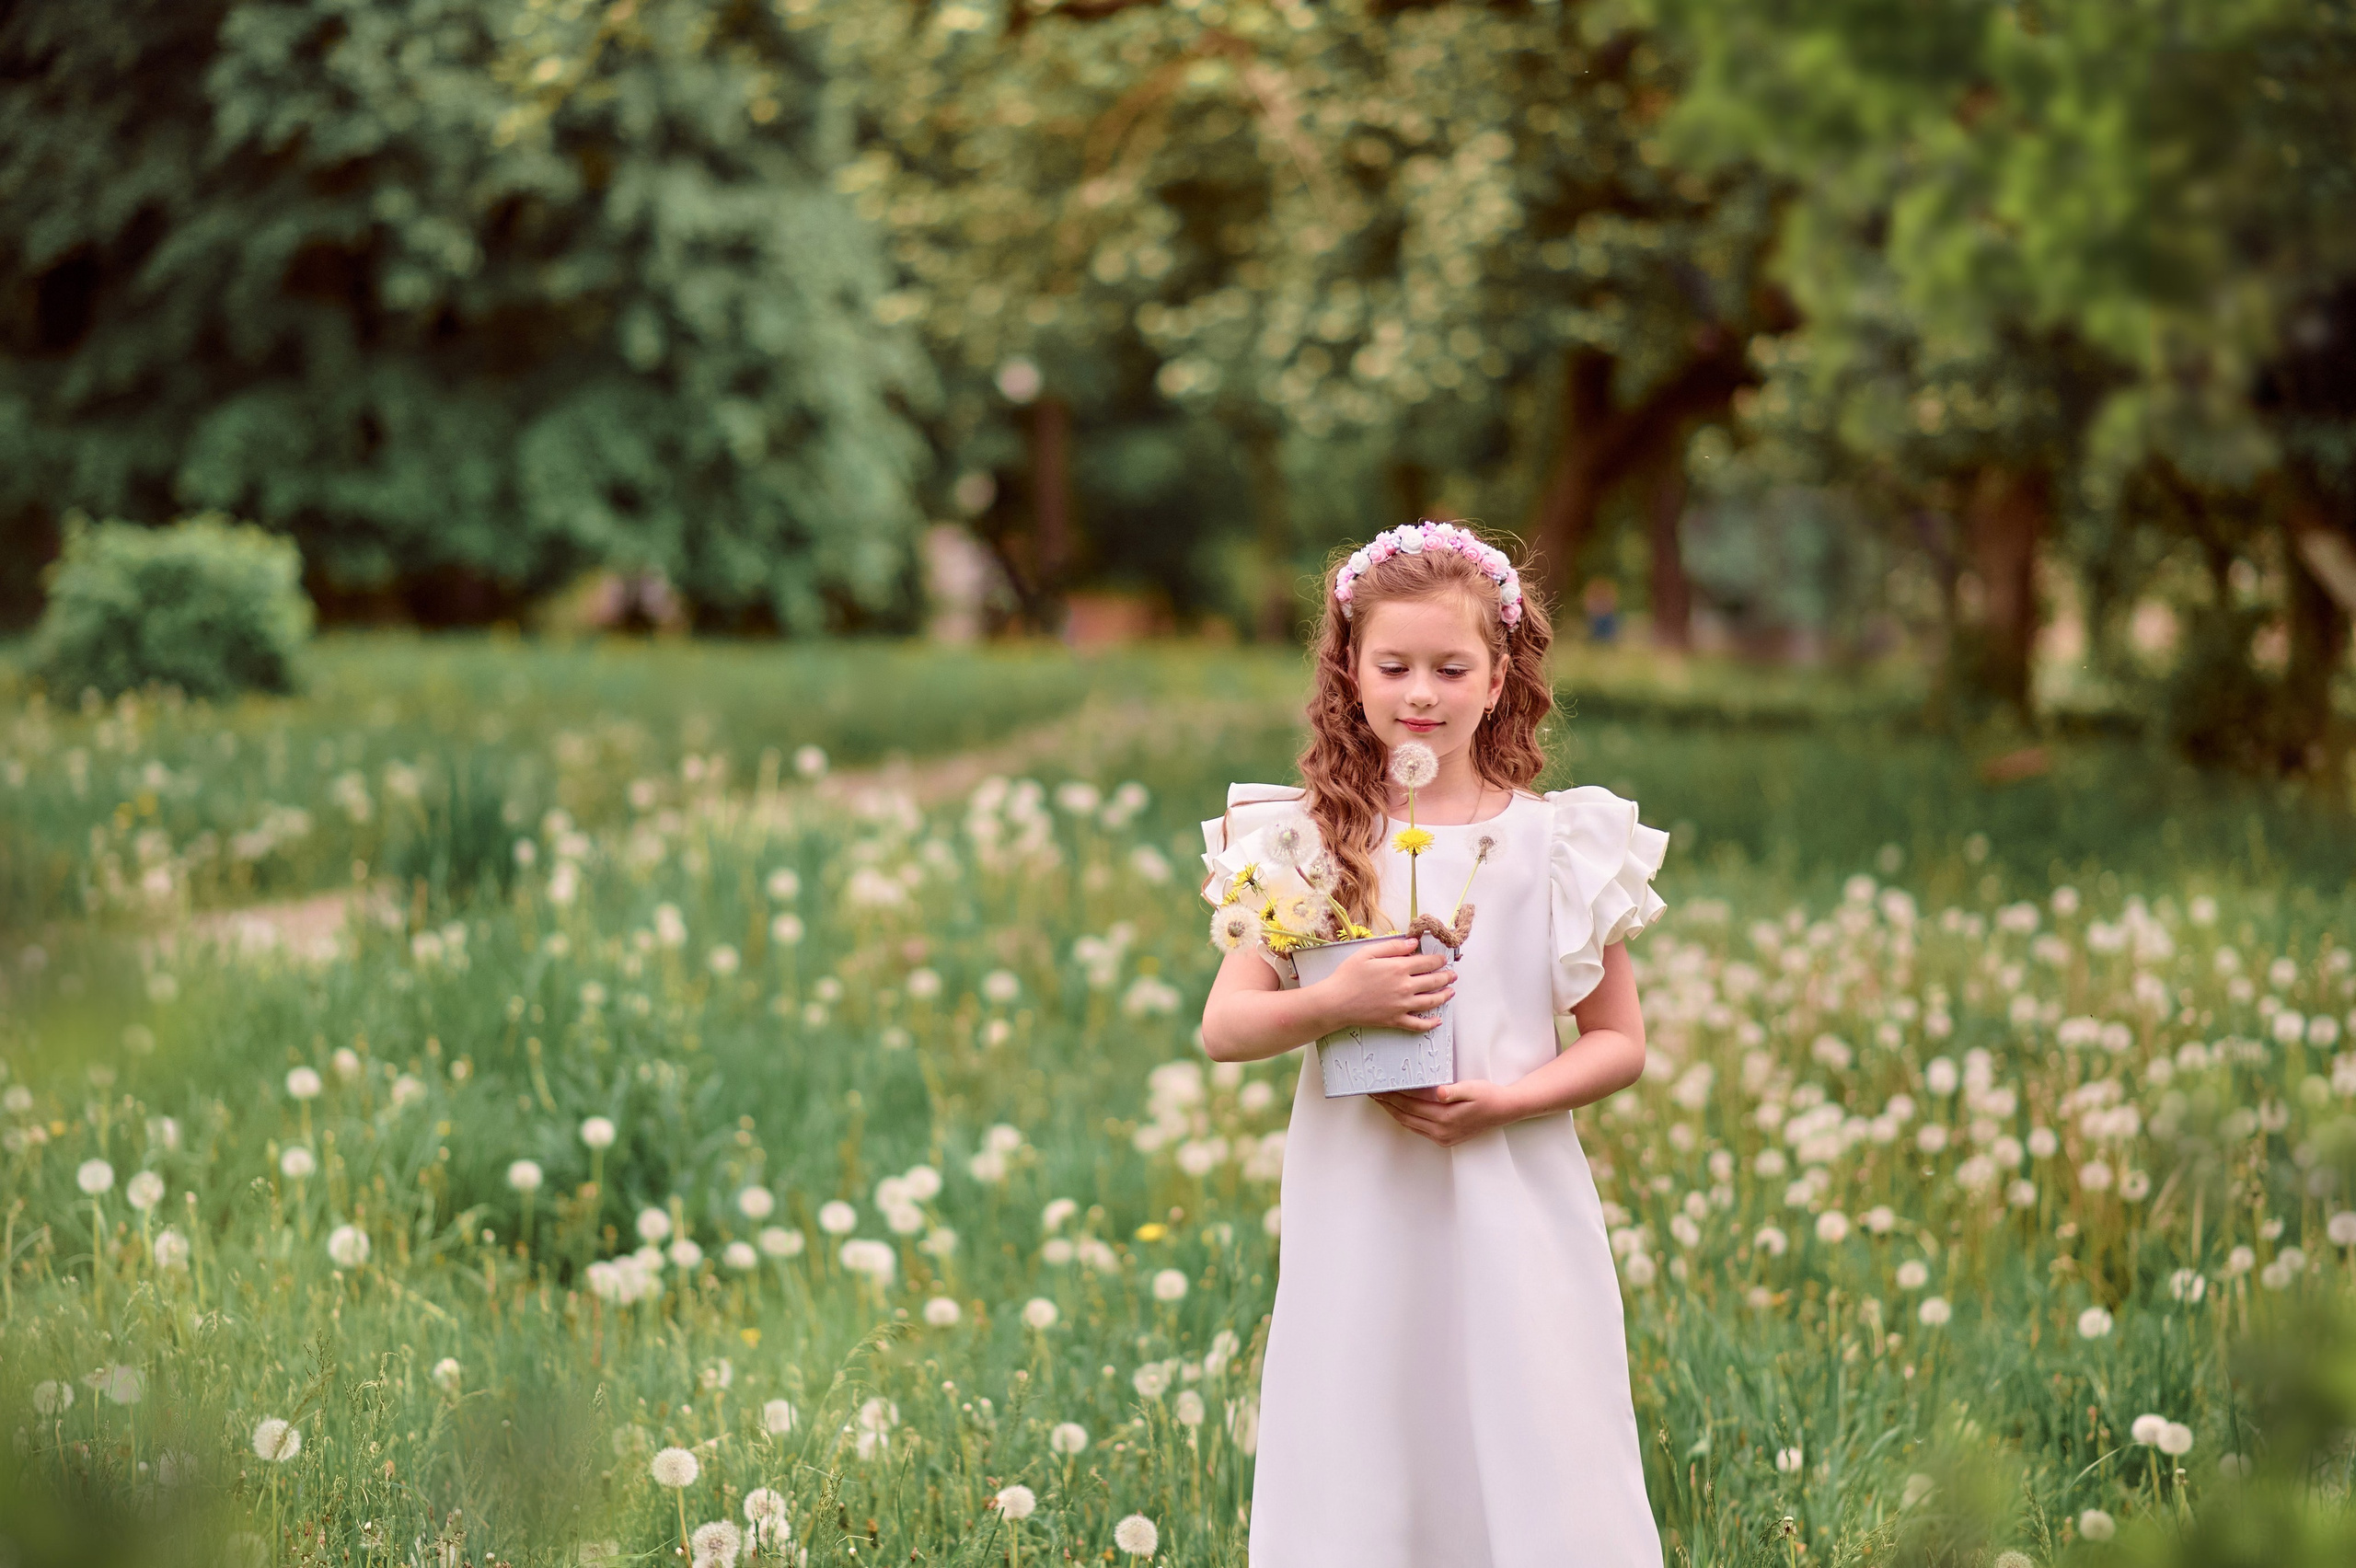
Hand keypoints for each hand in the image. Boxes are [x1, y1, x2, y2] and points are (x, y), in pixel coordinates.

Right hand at [1314, 936, 1453, 1032]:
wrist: (1336, 1002)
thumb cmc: (1348, 975)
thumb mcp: (1368, 953)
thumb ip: (1393, 946)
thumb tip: (1413, 943)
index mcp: (1399, 968)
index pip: (1427, 962)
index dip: (1438, 960)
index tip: (1443, 958)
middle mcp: (1405, 987)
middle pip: (1433, 981)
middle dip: (1446, 977)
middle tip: (1453, 975)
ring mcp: (1402, 1005)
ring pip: (1431, 1001)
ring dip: (1444, 996)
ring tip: (1451, 992)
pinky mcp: (1396, 1020)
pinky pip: (1418, 1024)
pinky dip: (1430, 1023)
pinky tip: (1438, 1020)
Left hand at [1370, 1080, 1522, 1146]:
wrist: (1504, 1111)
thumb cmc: (1488, 1096)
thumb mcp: (1473, 1089)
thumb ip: (1454, 1091)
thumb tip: (1439, 1092)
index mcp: (1445, 1118)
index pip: (1410, 1106)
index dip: (1393, 1097)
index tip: (1379, 1088)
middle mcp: (1441, 1131)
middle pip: (1406, 1117)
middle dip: (1387, 1105)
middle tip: (1372, 1093)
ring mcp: (1442, 1137)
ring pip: (1410, 1124)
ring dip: (1394, 1113)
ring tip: (1381, 1101)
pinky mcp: (1445, 1138)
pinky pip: (1419, 1129)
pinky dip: (1407, 1119)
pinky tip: (1400, 1110)